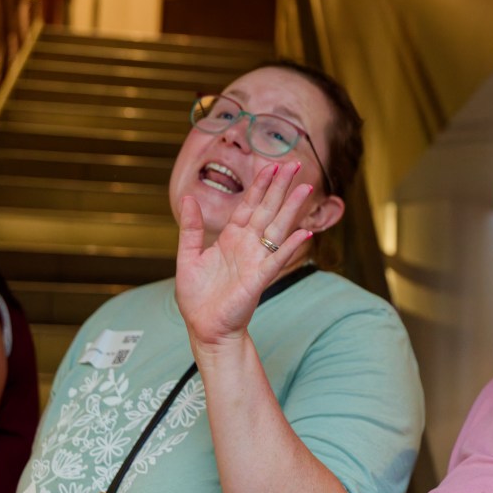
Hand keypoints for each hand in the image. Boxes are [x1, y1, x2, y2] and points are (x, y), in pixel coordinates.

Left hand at [175, 162, 313, 348]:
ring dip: (291, 208)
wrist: (205, 328)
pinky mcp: (258, 279)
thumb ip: (191, 229)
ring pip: (276, 228)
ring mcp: (256, 260)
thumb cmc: (198, 297)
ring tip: (305, 189)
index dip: (260, 185)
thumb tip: (189, 198)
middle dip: (280, 187)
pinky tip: (303, 233)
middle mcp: (248, 245)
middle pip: (267, 209)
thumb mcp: (187, 257)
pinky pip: (276, 260)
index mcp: (231, 238)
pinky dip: (289, 247)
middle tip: (295, 164)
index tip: (271, 165)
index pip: (249, 205)